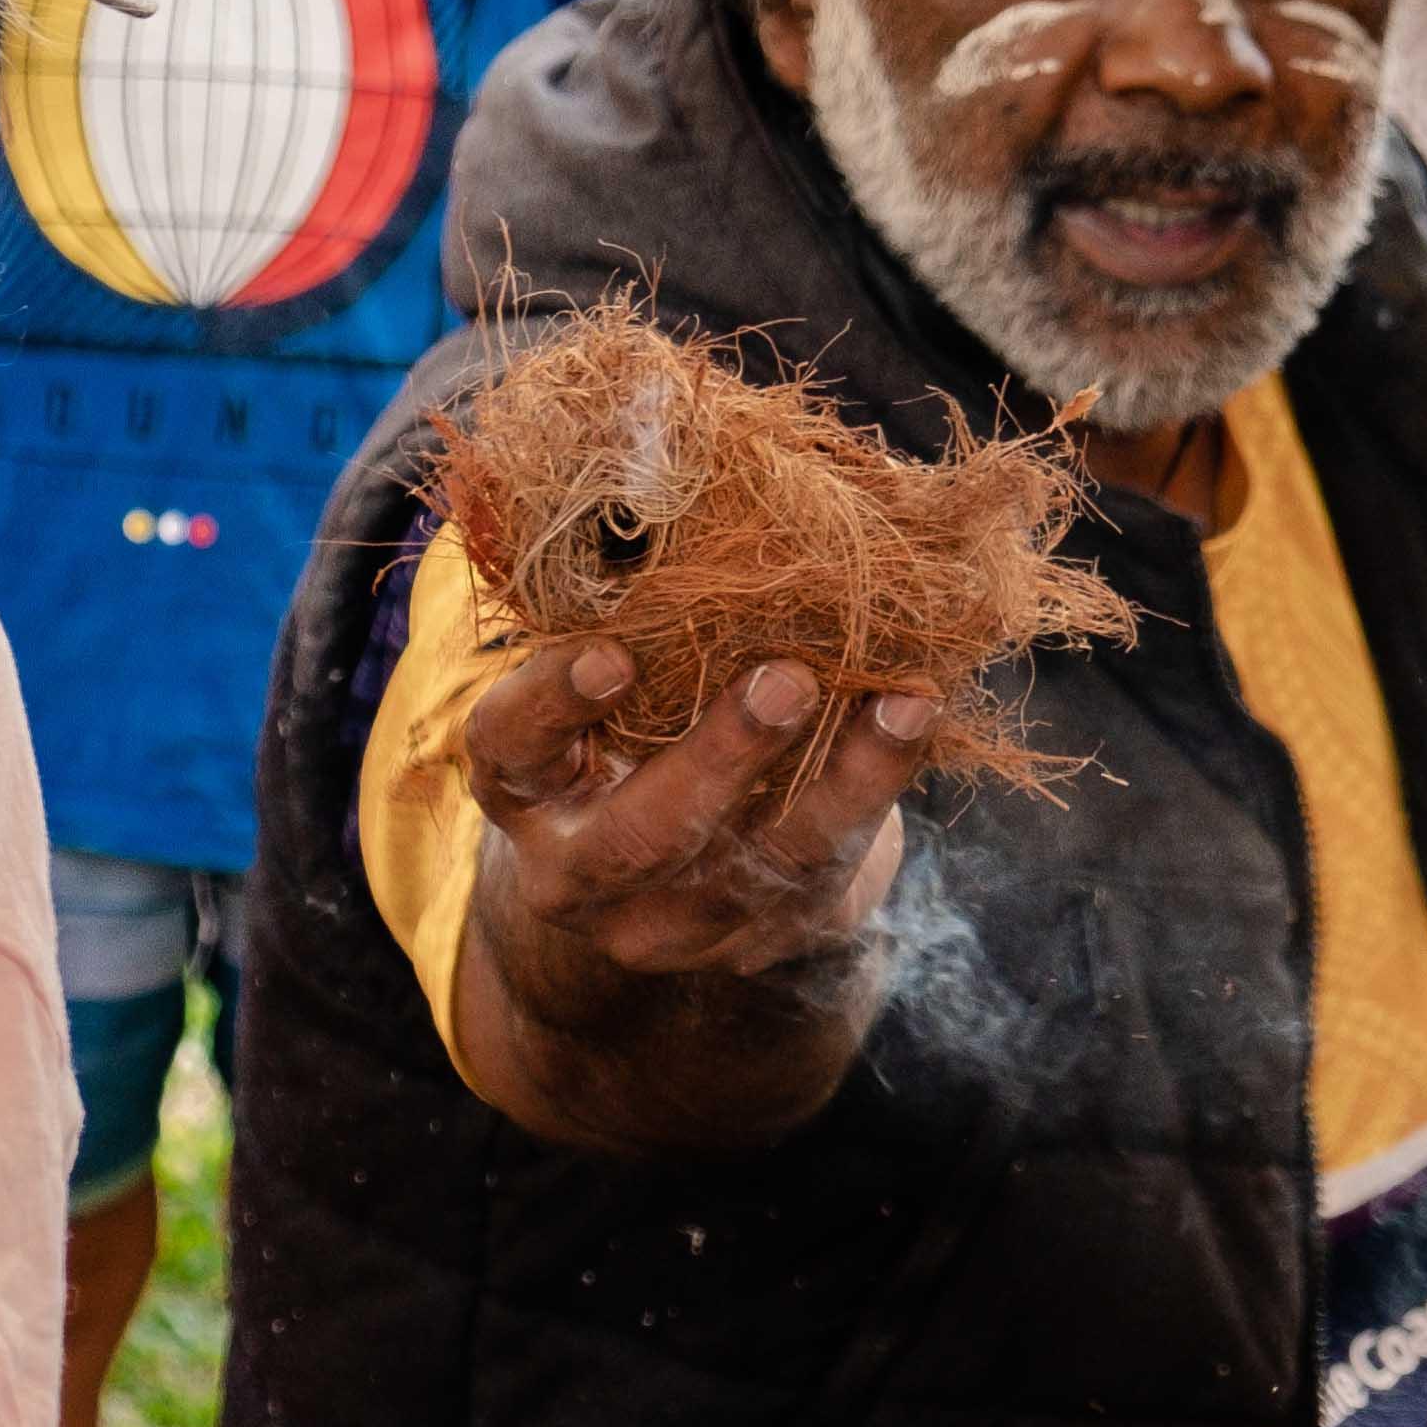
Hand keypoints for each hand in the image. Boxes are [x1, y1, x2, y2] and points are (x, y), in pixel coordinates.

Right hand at [466, 645, 935, 998]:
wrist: (660, 878)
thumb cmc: (629, 733)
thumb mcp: (608, 693)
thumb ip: (636, 625)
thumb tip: (700, 488)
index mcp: (525, 788)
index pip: (512, 747)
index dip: (554, 702)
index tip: (614, 654)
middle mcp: (578, 872)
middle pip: (639, 836)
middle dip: (719, 759)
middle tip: (787, 683)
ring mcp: (666, 923)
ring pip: (753, 868)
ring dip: (836, 784)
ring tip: (898, 706)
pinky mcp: (755, 938)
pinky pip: (820, 873)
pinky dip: (874, 793)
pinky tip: (914, 722)